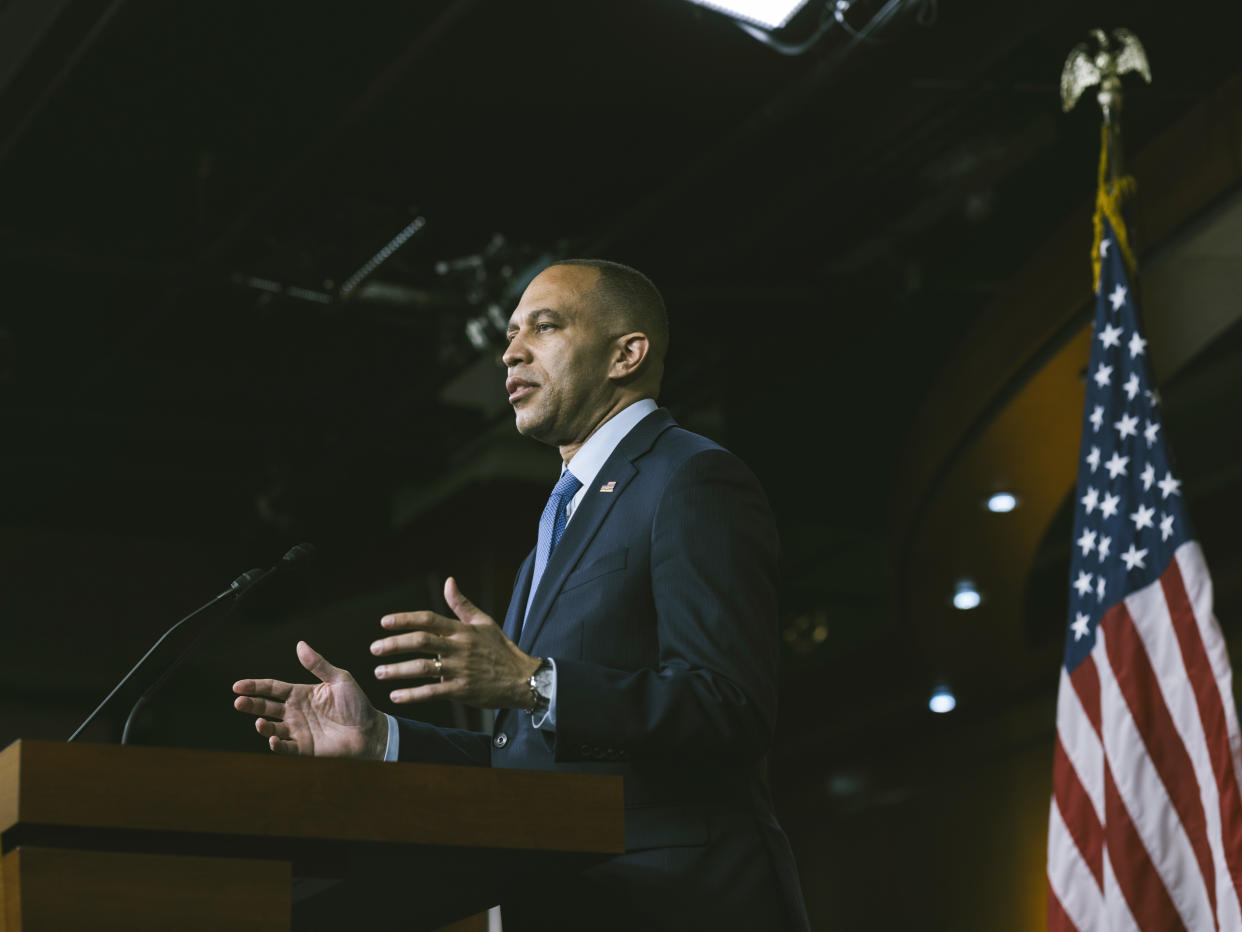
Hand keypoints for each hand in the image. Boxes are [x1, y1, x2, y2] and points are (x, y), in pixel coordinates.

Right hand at [233, 641, 387, 758]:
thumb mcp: (339, 679)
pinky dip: (276, 745)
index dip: (255, 686)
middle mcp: (295, 711)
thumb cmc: (356, 703)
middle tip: (238, 702)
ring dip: (262, 726)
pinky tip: (272, 740)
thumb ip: (318, 665)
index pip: (272, 688)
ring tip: (260, 721)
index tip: (238, 686)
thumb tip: (300, 644)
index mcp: (301, 693)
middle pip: (266, 707)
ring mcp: (298, 730)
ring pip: (272, 728)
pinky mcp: (304, 747)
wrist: (370, 730)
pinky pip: (285, 747)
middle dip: (251, 704)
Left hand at [372, 577, 539, 708]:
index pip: (429, 619)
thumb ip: (462, 604)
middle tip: (374, 649)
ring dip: (398, 670)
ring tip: (379, 672)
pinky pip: (433, 692)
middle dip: (394, 644)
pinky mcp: (462, 691)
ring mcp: (461, 670)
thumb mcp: (484, 622)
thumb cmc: (500, 649)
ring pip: (423, 668)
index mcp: (462, 630)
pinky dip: (413, 695)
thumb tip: (448, 581)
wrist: (522, 678)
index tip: (384, 623)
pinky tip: (396, 696)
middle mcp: (459, 648)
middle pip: (421, 641)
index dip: (405, 619)